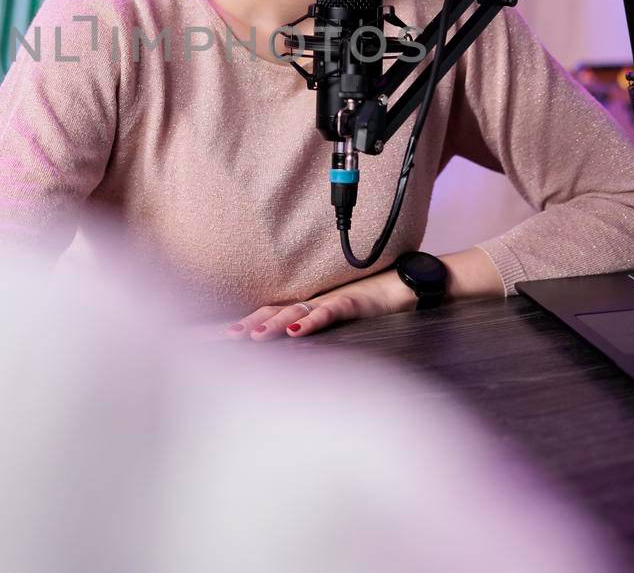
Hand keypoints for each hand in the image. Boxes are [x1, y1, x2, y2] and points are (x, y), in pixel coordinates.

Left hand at [224, 268, 414, 340]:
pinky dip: (311, 321)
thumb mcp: (341, 321)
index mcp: (311, 306)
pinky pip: (328, 312)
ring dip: (273, 324)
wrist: (406, 287)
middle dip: (251, 324)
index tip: (228, 335)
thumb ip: (320, 329)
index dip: (250, 321)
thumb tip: (296, 346)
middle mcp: (317, 302)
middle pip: (277, 311)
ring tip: (254, 336)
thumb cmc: (375, 304)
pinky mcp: (353, 303)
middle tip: (229, 338)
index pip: (274, 312)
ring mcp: (333, 301)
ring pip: (296, 311)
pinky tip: (296, 330)